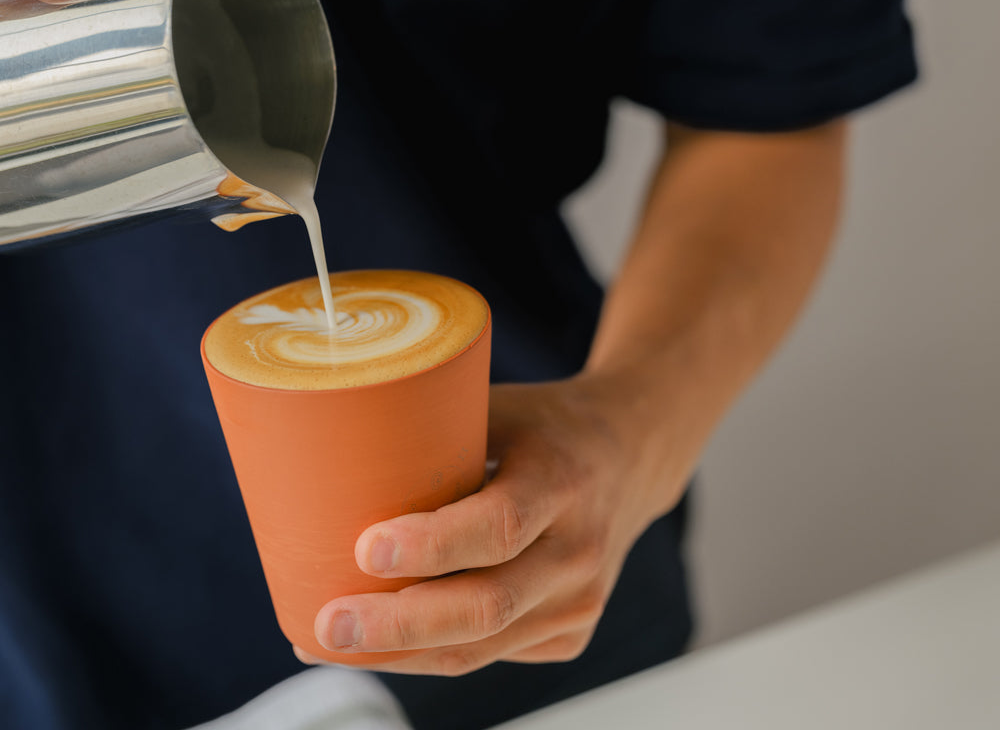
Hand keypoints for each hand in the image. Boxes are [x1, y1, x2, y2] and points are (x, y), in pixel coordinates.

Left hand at [300, 376, 673, 674]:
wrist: (630, 455)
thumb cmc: (546, 425)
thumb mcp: (499, 408)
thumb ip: (434, 432)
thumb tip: (333, 444)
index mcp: (562, 479)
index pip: (501, 525)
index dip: (432, 545)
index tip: (364, 548)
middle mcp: (579, 549)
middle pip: (486, 605)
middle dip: (399, 624)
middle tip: (328, 622)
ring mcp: (580, 600)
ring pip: (480, 648)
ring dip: (400, 652)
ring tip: (328, 642)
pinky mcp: (570, 633)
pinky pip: (490, 656)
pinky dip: (430, 654)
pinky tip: (380, 644)